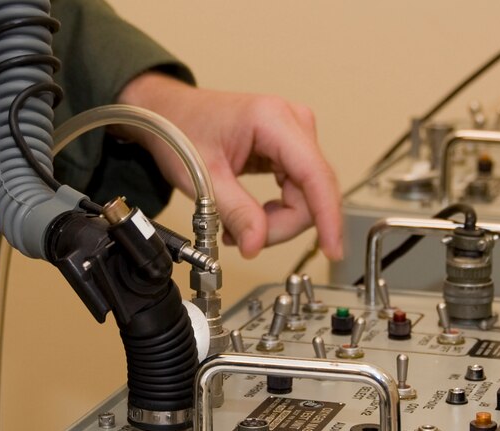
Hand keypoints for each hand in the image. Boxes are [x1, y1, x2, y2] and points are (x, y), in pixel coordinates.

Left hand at [115, 72, 342, 259]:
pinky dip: (277, 211)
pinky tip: (252, 213)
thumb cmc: (178, 130)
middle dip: (282, 224)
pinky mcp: (291, 149)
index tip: (332, 248)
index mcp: (273, 119)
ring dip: (277, 220)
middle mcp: (293, 122)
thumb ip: (235, 212)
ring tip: (239, 223)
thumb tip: (257, 244)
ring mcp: (296, 134)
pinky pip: (299, 191)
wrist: (167, 113)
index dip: (327, 217)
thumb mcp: (202, 177)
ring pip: (307, 197)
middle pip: (312, 192)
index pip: (315, 175)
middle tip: (243, 237)